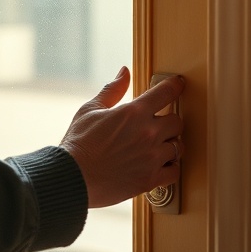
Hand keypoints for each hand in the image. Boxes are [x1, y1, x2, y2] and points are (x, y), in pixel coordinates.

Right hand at [59, 67, 184, 207]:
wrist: (73, 177)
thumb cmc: (79, 143)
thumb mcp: (90, 110)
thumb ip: (112, 90)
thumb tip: (124, 72)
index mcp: (133, 112)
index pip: (165, 93)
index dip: (175, 86)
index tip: (178, 85)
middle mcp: (148, 133)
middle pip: (177, 122)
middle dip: (169, 121)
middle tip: (158, 125)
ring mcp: (151, 158)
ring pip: (178, 147)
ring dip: (169, 145)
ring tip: (155, 147)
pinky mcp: (150, 179)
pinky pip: (175, 172)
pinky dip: (170, 168)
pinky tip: (158, 165)